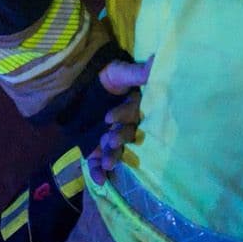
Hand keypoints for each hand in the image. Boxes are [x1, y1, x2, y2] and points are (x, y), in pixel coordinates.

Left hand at [87, 57, 150, 178]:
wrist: (84, 83)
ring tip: (107, 162)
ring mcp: (113, 135)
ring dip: (113, 156)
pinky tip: (98, 181)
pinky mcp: (98, 145)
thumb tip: (157, 61)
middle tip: (111, 140)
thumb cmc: (108, 76)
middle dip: (120, 139)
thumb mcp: (121, 72)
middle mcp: (128, 123)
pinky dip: (98, 170)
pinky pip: (100, 159)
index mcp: (137, 107)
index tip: (109, 117)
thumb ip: (138, 72)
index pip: (133, 113)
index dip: (123, 116)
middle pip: (128, 133)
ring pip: (116, 148)